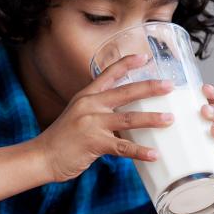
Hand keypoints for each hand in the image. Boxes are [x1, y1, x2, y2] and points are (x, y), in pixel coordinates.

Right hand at [35, 54, 174, 182]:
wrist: (42, 156)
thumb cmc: (62, 138)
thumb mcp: (77, 115)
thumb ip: (98, 111)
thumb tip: (126, 116)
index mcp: (86, 96)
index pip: (109, 73)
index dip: (127, 63)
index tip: (145, 57)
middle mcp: (89, 105)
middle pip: (125, 92)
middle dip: (150, 87)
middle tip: (170, 85)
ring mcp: (91, 123)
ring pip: (128, 119)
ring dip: (152, 118)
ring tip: (170, 119)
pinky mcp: (93, 143)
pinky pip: (123, 147)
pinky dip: (140, 151)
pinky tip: (154, 154)